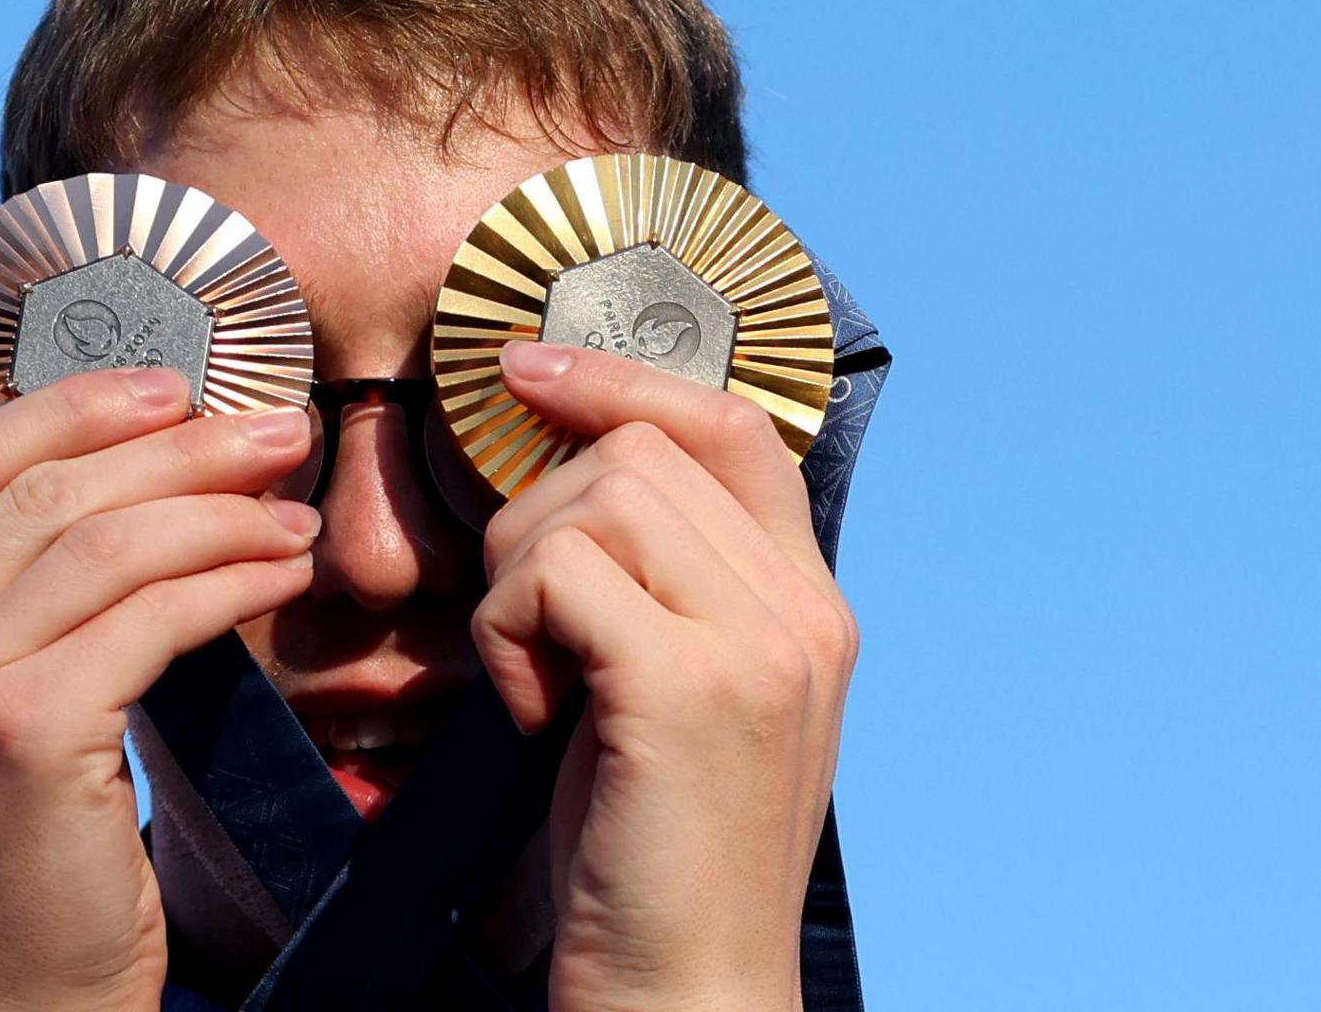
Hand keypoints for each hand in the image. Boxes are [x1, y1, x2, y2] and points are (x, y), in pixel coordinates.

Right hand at [0, 367, 319, 1011]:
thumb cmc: (11, 873)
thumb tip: (114, 480)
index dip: (72, 406)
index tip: (171, 385)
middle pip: (42, 490)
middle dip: (177, 444)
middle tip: (276, 428)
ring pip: (105, 543)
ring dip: (222, 510)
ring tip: (295, 511)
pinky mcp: (18, 735)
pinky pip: (152, 615)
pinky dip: (231, 579)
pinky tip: (281, 575)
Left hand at [474, 340, 857, 1011]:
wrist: (686, 990)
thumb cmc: (651, 849)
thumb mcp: (678, 693)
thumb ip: (668, 583)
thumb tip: (577, 456)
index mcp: (812, 606)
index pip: (732, 423)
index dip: (623, 379)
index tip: (528, 370)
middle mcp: (807, 612)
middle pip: (641, 451)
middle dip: (542, 514)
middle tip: (533, 632)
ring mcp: (760, 646)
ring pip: (594, 498)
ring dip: (520, 580)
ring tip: (541, 683)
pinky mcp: (690, 688)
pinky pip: (554, 576)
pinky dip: (507, 637)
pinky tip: (535, 719)